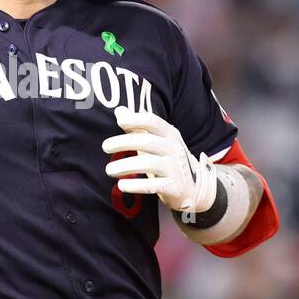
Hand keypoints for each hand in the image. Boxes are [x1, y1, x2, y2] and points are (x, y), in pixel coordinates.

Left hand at [102, 106, 217, 213]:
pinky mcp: (174, 187)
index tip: (120, 122)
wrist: (194, 187)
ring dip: (125, 166)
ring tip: (109, 170)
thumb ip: (138, 127)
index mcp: (170, 134)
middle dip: (124, 142)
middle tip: (105, 147)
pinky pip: (153, 186)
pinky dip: (136, 185)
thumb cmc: (168, 159)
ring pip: (149, 164)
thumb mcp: (157, 141)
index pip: (153, 121)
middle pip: (147, 141)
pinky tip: (122, 185)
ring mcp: (175, 168)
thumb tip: (119, 111)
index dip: (136, 119)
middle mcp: (173, 149)